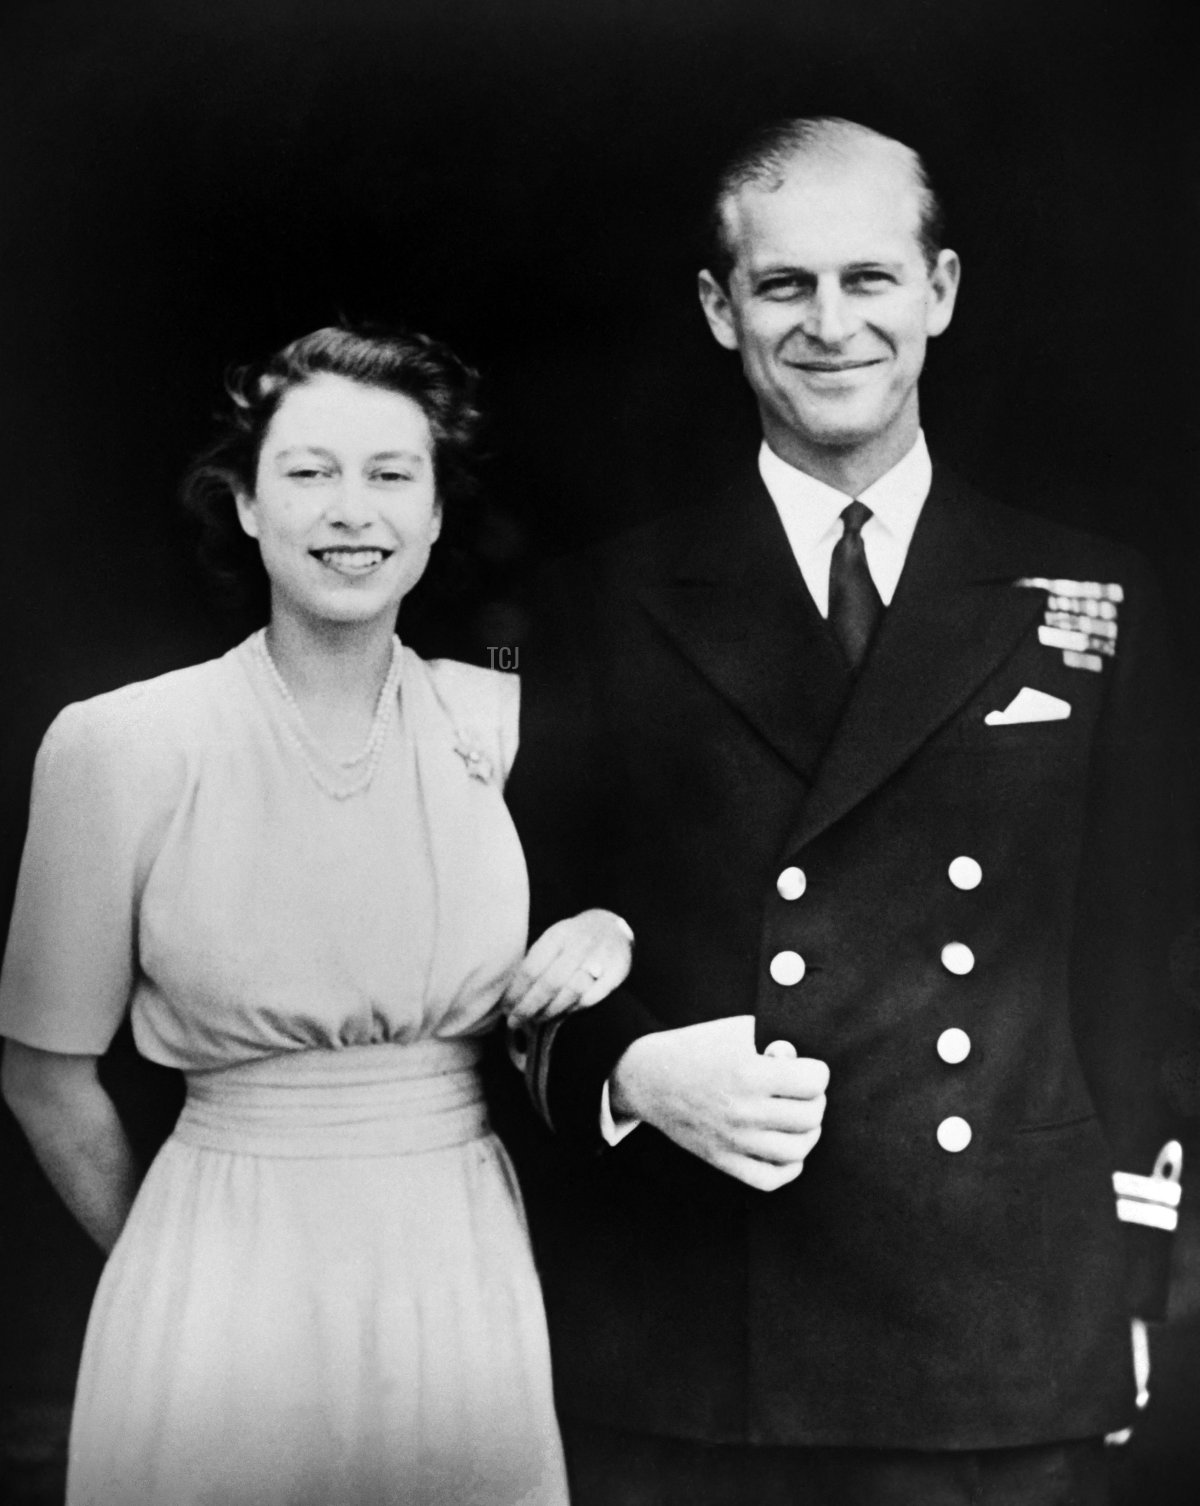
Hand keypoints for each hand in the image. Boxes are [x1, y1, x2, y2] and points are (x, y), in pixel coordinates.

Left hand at [503, 908, 632, 1023]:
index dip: (517, 992)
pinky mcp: (617, 972)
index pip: (532, 967)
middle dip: (529, 1006)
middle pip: (550, 983)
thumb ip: (536, 961)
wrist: (612, 927)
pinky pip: (591, 998)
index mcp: (558, 935)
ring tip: (535, 1019)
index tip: (506, 1008)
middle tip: (515, 1021)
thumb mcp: (553, 939)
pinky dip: (574, 1009)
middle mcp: (580, 944)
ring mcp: (600, 958)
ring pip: (571, 992)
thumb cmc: (573, 939)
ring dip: (550, 1010)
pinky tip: (561, 1014)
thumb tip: (511, 992)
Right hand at [609, 1015, 828, 1190]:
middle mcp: (744, 1111)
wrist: (648, 1077)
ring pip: (797, 1149)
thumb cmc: (695, 1048)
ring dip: (808, 1132)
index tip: (805, 1068)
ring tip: (798, 1118)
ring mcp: (733, 1140)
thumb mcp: (736, 1032)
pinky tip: (786, 1148)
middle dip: (814, 1099)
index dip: (816, 1071)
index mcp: (748, 1074)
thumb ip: (774, 1045)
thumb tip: (800, 1062)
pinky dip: (789, 1166)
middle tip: (802, 1091)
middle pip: (811, 1115)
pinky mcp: (723, 1160)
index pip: (814, 1082)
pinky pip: (771, 1179)